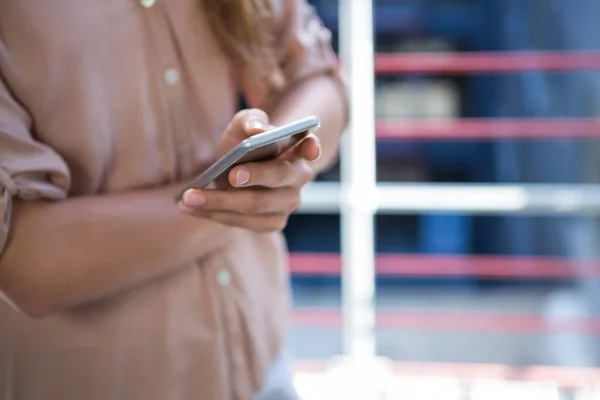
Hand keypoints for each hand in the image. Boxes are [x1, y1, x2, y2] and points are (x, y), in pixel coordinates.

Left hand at [177, 109, 320, 231]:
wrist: (237, 169)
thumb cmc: (244, 143)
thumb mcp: (243, 125)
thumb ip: (250, 120)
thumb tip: (256, 130)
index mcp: (298, 148)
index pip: (311, 146)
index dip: (311, 147)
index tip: (309, 147)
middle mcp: (299, 177)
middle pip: (280, 177)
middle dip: (256, 176)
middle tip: (230, 175)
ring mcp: (287, 203)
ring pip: (257, 206)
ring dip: (221, 202)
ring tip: (189, 197)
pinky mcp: (272, 222)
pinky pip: (244, 222)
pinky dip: (215, 215)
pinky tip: (190, 208)